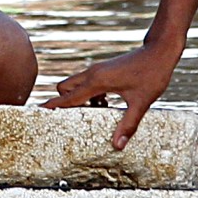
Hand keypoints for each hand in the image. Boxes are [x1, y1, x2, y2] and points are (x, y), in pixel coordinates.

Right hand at [45, 41, 181, 151]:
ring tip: (101, 111)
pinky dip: (90, 95)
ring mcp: (97, 70)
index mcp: (97, 82)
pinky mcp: (103, 70)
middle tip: (80, 118)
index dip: (53, 107)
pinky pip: (86, 83)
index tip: (38, 114)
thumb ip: (128, 125)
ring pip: (75, 85)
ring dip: (80, 100)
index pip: (68, 98)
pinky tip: (108, 102)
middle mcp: (93, 74)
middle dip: (66, 104)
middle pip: (65, 89)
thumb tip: (117, 146)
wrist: (159, 51)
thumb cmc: (152, 74)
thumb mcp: (141, 103)